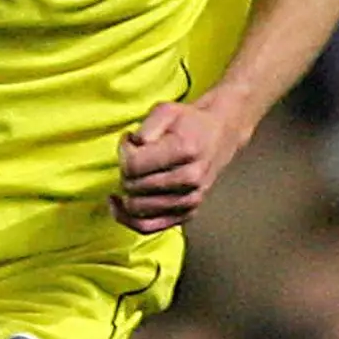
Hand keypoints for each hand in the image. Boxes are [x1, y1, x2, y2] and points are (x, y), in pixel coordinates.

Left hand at [112, 93, 247, 234]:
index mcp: (185, 150)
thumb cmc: (188, 122)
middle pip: (132, 186)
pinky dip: (127, 218)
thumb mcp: (165, 110)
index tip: (129, 140)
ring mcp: (190, 200)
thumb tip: (133, 146)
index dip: (123, 151)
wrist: (219, 136)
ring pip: (136, 208)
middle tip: (134, 155)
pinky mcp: (187, 214)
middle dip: (124, 169)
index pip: (133, 165)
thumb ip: (146, 126)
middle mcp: (190, 179)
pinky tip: (119, 203)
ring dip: (127, 190)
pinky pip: (147, 227)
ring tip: (136, 173)